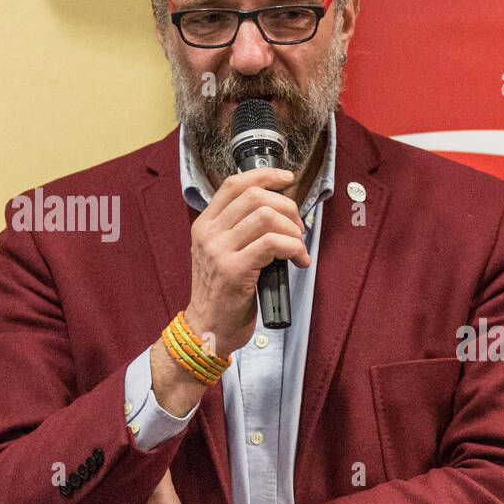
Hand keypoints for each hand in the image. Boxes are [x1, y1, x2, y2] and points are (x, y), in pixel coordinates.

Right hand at [185, 167, 307, 357]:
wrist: (208, 329)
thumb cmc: (224, 293)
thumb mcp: (223, 254)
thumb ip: (241, 231)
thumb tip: (280, 212)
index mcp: (206, 224)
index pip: (235, 184)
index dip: (264, 175)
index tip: (287, 179)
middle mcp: (208, 233)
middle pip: (255, 196)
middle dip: (287, 208)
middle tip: (298, 229)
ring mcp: (218, 251)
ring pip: (265, 216)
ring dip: (292, 230)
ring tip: (298, 248)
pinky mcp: (234, 270)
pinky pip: (273, 244)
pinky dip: (294, 248)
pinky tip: (298, 260)